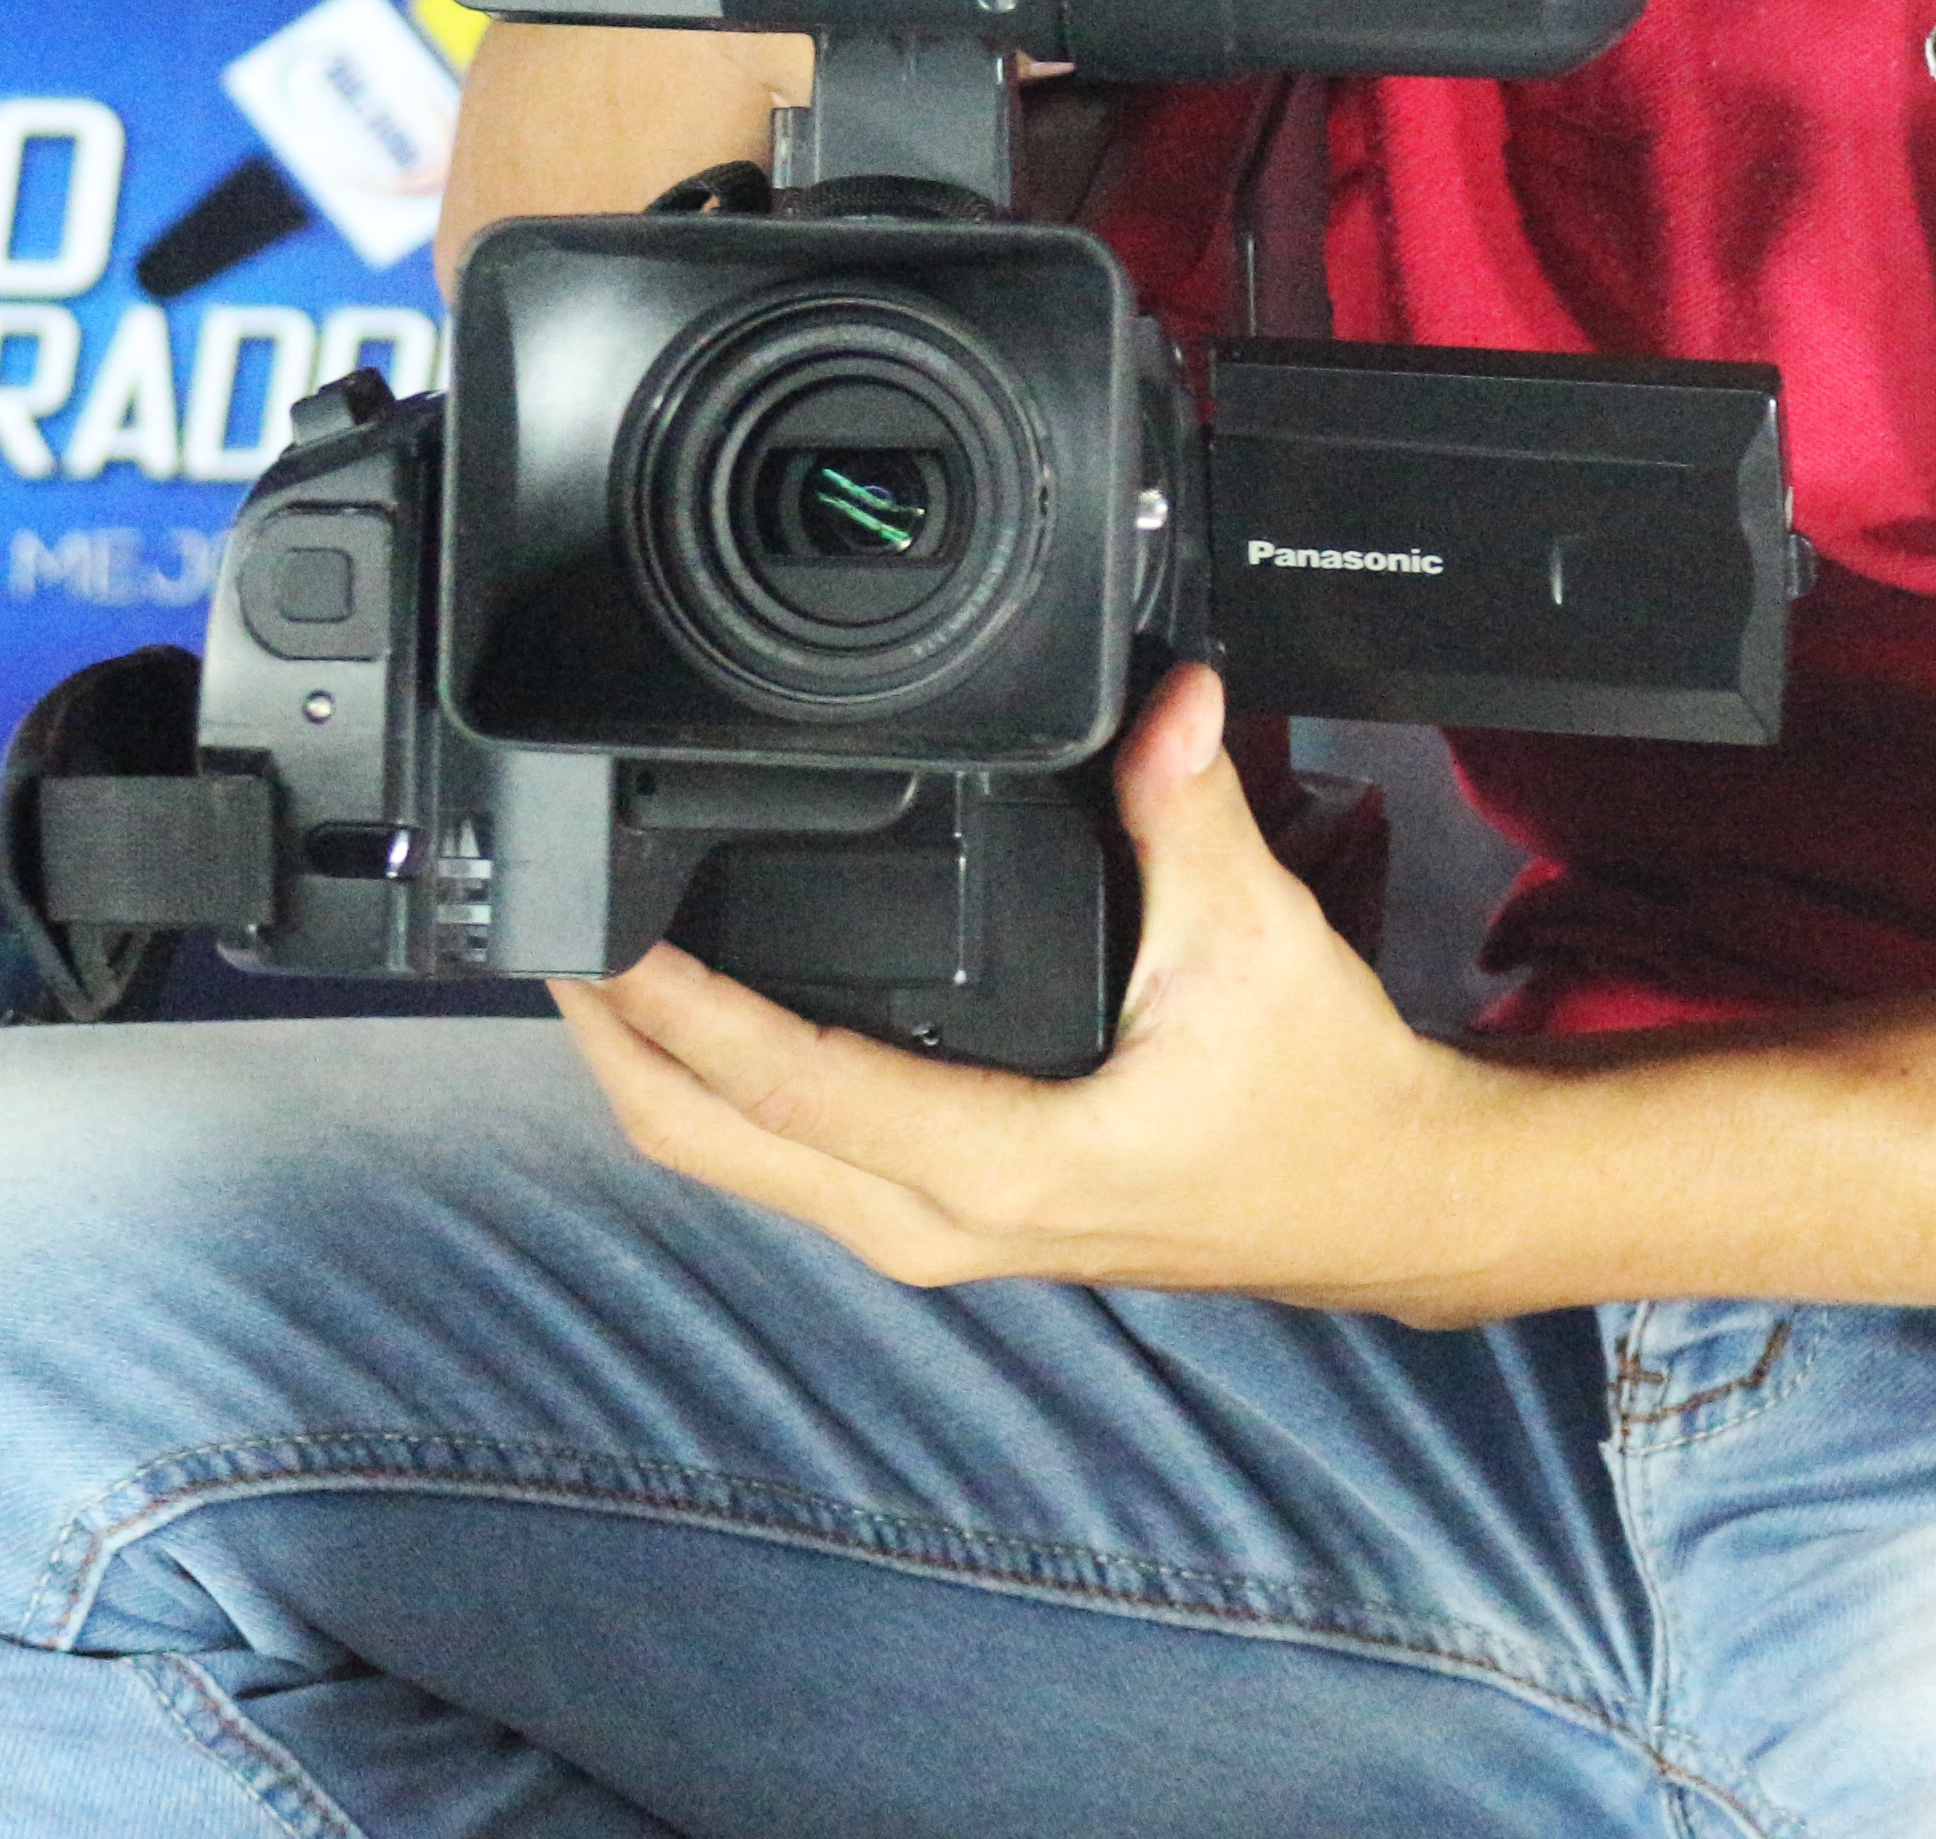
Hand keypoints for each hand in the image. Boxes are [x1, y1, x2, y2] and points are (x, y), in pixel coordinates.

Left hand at [552, 667, 1544, 1322]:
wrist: (1388, 1201)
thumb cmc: (1324, 1096)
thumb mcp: (1254, 939)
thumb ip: (1190, 809)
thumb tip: (1164, 700)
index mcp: (1000, 1163)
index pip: (781, 1086)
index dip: (667, 1010)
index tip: (592, 933)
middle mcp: (942, 1221)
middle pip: (711, 1147)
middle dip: (614, 1045)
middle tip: (547, 932)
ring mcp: (935, 1233)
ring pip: (737, 1165)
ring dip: (655, 1072)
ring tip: (593, 965)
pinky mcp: (945, 1217)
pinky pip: (786, 1164)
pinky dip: (720, 1094)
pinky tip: (696, 1023)